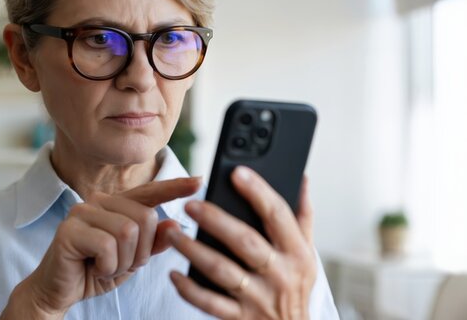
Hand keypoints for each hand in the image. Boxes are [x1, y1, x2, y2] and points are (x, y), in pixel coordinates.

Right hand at [0, 177, 201, 318]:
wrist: (59, 291)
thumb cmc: (92, 271)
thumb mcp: (131, 260)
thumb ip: (151, 243)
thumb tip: (174, 224)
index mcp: (114, 205)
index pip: (149, 193)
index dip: (174, 188)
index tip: (199, 182)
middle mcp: (98, 202)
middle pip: (144, 218)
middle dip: (139, 252)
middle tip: (118, 264)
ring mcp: (81, 212)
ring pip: (128, 232)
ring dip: (122, 262)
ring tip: (104, 266)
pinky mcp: (69, 229)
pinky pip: (107, 246)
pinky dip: (107, 266)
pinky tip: (92, 268)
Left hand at [162, 166, 316, 319]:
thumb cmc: (294, 286)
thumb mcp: (306, 254)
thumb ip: (301, 217)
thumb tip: (301, 177)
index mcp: (297, 253)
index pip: (278, 215)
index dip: (258, 191)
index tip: (237, 172)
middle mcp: (280, 274)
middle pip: (246, 241)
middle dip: (217, 221)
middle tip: (190, 205)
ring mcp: (258, 298)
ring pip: (222, 271)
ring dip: (193, 250)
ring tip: (172, 233)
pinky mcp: (240, 318)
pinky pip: (210, 303)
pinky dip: (189, 289)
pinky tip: (173, 274)